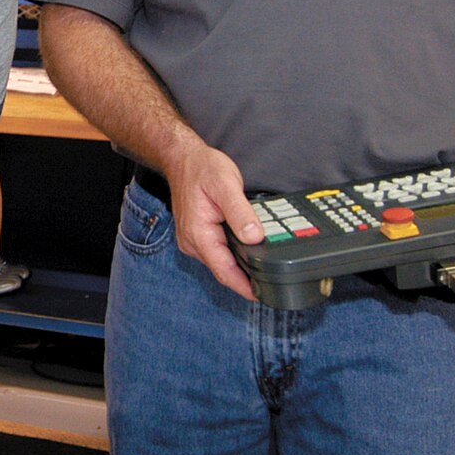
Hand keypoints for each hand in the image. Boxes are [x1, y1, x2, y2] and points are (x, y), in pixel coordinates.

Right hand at [162, 138, 259, 299]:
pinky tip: (249, 252)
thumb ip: (240, 213)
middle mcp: (193, 242)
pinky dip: (233, 255)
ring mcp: (194, 240)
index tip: (261, 296)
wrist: (182, 158)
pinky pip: (218, 252)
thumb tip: (255, 237)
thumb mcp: (226, 185)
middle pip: (223, 270)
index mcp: (199, 234)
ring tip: (265, 270)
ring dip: (240, 267)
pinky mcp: (198, 236)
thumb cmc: (202, 169)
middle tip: (272, 283)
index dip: (243, 287)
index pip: (224, 271)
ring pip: (221, 262)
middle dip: (246, 279)